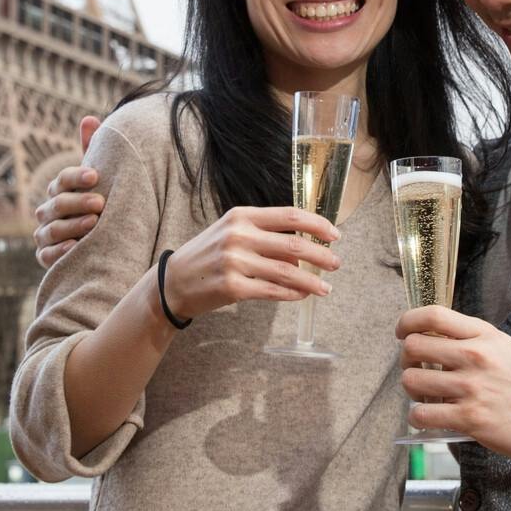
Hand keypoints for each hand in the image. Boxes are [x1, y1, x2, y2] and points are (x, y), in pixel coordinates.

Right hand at [34, 116, 102, 265]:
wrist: (101, 243)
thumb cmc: (99, 204)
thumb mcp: (98, 180)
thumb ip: (92, 151)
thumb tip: (89, 119)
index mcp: (59, 190)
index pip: (62, 180)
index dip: (76, 177)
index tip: (96, 176)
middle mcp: (47, 212)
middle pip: (57, 204)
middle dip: (78, 202)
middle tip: (100, 202)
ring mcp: (45, 235)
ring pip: (52, 229)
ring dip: (72, 225)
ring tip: (93, 224)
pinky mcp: (46, 257)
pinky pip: (47, 255)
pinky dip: (59, 251)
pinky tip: (75, 247)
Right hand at [163, 207, 343, 320]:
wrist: (174, 281)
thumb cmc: (208, 255)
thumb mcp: (232, 233)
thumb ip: (265, 236)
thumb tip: (302, 253)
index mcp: (242, 216)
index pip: (289, 216)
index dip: (317, 224)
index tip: (335, 234)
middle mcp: (238, 235)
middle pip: (293, 245)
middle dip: (321, 256)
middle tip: (336, 264)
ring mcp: (235, 262)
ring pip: (287, 272)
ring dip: (311, 281)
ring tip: (326, 288)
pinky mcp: (232, 288)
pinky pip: (272, 291)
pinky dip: (292, 294)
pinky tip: (302, 295)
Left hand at [396, 305, 510, 460]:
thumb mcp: (504, 347)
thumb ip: (471, 338)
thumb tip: (431, 336)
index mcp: (483, 335)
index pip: (432, 315)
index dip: (407, 322)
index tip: (403, 333)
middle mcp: (475, 357)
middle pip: (413, 347)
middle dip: (407, 360)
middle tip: (418, 370)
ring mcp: (472, 388)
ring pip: (412, 381)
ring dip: (412, 391)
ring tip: (426, 396)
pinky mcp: (469, 419)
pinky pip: (422, 414)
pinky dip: (418, 417)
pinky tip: (430, 417)